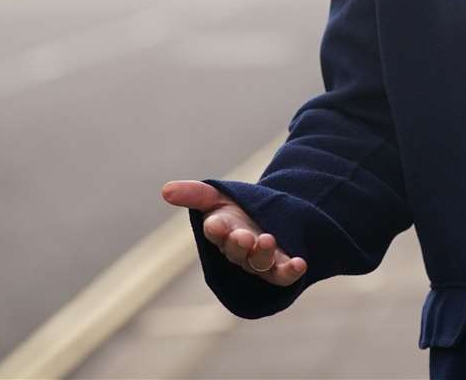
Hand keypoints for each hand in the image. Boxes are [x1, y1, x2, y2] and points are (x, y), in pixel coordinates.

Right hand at [161, 180, 307, 286]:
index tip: (216, 223)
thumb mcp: (217, 196)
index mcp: (221, 233)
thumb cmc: (236, 210)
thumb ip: (194, 194)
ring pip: (259, 264)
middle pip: (237, 252)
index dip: (216, 229)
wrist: (268, 218)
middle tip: (245, 235)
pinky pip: (283, 275)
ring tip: (267, 239)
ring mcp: (259, 261)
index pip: (215, 232)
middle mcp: (238, 251)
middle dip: (239, 244)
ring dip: (262, 254)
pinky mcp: (280, 267)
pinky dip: (291, 271)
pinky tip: (300, 263)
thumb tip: (165, 190)